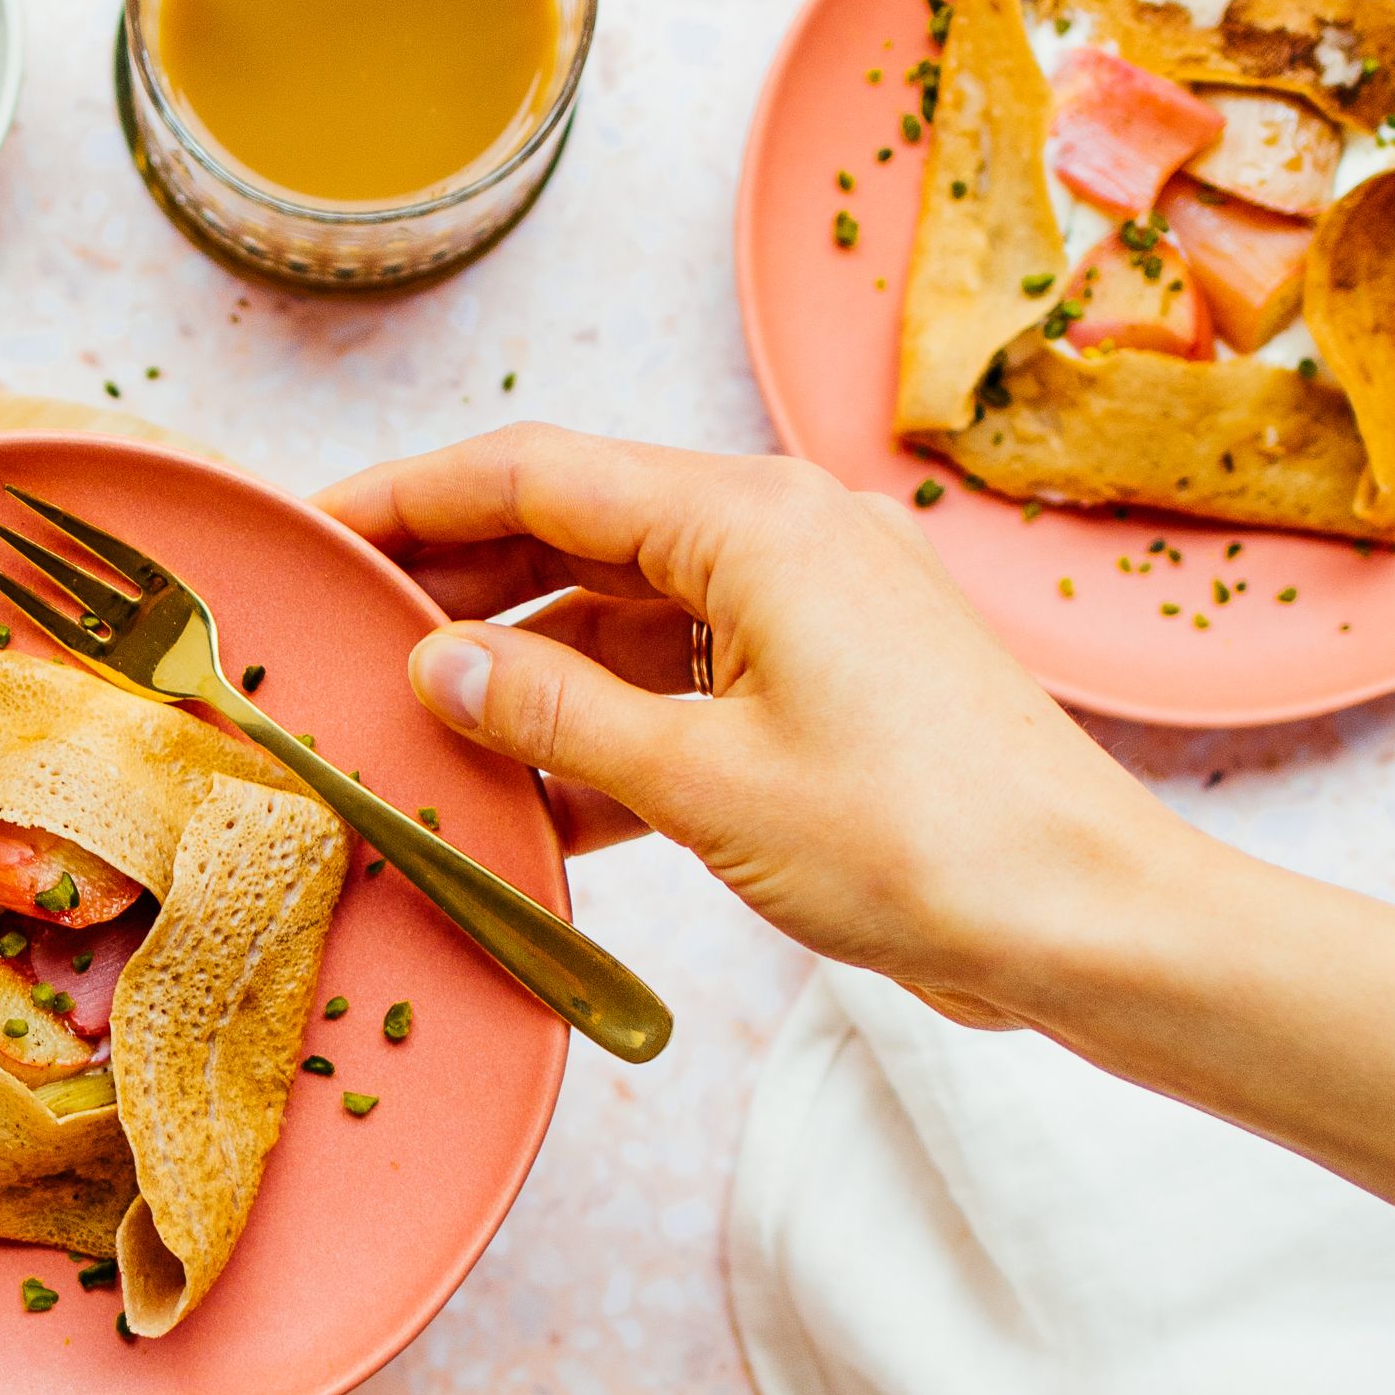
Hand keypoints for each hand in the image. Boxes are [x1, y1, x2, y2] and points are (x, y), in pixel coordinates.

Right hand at [316, 424, 1188, 1029]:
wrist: (1082, 919)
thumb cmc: (923, 839)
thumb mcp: (700, 783)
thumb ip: (550, 715)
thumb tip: (436, 667)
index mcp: (752, 518)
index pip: (535, 474)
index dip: (408, 498)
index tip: (311, 529)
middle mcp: (779, 539)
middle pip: (571, 535)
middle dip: (450, 586)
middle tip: (334, 636)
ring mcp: (807, 615)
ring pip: (619, 620)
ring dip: (519, 674)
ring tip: (408, 732)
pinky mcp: (824, 693)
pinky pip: (677, 688)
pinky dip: (597, 734)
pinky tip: (521, 802)